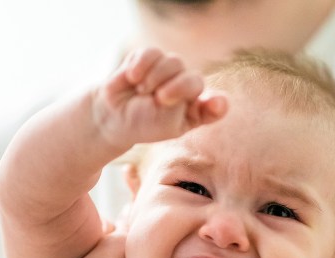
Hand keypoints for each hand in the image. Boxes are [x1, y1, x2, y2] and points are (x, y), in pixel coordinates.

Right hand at [97, 47, 227, 149]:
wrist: (113, 115)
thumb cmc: (144, 125)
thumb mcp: (171, 126)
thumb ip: (194, 111)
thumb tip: (221, 101)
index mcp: (196, 110)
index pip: (216, 105)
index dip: (216, 104)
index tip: (216, 104)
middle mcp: (187, 88)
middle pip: (194, 79)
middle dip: (177, 87)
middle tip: (159, 99)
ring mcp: (170, 71)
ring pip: (174, 62)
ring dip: (157, 76)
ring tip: (142, 91)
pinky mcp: (150, 57)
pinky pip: (152, 53)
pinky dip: (141, 65)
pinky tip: (132, 77)